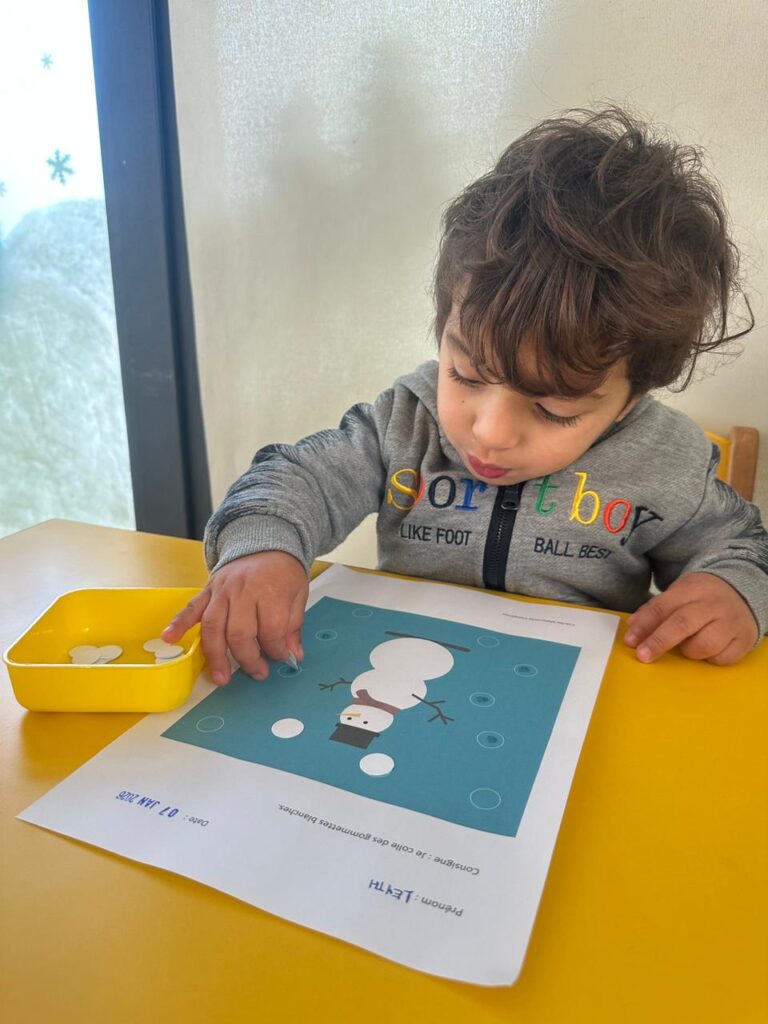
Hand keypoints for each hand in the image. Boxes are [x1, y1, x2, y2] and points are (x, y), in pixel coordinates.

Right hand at [162, 551, 308, 684]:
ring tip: (220, 678)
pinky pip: (191, 607)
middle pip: (240, 632)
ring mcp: (222, 590)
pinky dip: (179, 623)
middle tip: (258, 673)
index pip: (271, 629)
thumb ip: (293, 625)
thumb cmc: (283, 572)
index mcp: (270, 590)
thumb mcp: (298, 595)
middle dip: (248, 658)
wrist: (264, 542)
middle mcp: (243, 590)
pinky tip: (169, 638)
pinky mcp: (208, 589)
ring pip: (214, 626)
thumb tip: (293, 656)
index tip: (281, 657)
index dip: (276, 649)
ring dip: (216, 655)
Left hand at [624, 572, 757, 665]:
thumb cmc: (702, 597)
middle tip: (643, 655)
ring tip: (687, 645)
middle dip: (659, 641)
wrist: (743, 592)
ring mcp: (731, 623)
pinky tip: (707, 651)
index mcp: (692, 589)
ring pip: (704, 645)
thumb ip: (656, 609)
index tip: (630, 641)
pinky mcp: (745, 640)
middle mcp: (713, 605)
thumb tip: (633, 628)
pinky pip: (722, 658)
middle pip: (682, 624)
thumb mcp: (679, 593)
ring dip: (689, 651)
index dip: (644, 625)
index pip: (663, 607)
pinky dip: (710, 659)